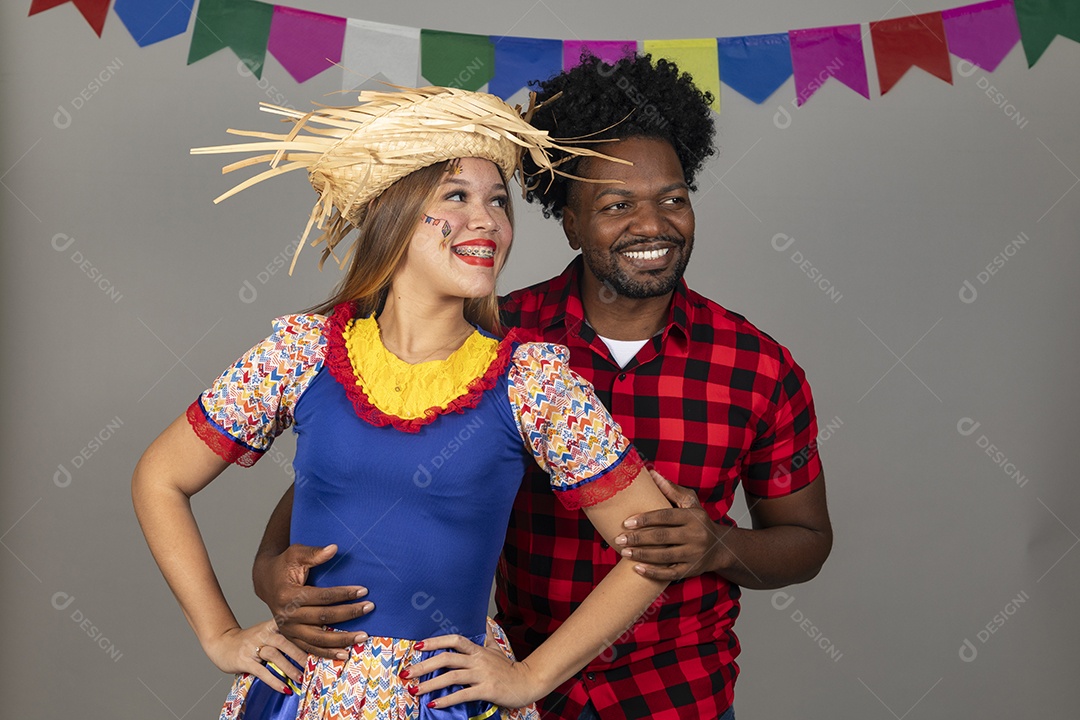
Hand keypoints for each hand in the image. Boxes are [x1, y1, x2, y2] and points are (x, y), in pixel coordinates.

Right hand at [202, 619, 306, 692]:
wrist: (221, 642)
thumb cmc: (250, 640)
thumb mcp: (266, 632)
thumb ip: (283, 635)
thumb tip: (309, 646)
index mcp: (271, 625)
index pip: (291, 625)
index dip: (306, 632)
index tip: (321, 639)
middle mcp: (263, 633)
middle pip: (285, 641)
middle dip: (301, 653)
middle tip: (314, 664)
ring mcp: (252, 646)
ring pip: (274, 655)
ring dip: (289, 668)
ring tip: (302, 678)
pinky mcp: (244, 660)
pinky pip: (262, 671)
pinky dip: (274, 681)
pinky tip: (284, 688)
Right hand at [253, 543, 373, 658]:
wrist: (266, 581)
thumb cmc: (284, 566)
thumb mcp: (295, 554)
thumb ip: (314, 553)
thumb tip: (334, 548)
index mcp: (288, 595)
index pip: (321, 596)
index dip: (343, 594)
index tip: (363, 591)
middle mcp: (287, 615)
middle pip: (322, 618)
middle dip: (349, 614)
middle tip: (369, 607)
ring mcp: (288, 629)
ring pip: (317, 639)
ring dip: (341, 639)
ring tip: (363, 636)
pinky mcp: (291, 637)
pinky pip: (310, 649)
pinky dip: (327, 653)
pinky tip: (344, 654)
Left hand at [404, 635, 539, 710]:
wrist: (527, 682)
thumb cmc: (509, 668)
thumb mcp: (497, 649)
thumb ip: (486, 637)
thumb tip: (483, 621)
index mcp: (478, 650)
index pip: (453, 640)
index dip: (435, 642)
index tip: (418, 646)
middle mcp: (477, 660)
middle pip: (446, 658)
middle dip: (424, 665)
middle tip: (406, 673)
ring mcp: (481, 674)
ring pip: (451, 676)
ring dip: (430, 684)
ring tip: (414, 690)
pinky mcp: (486, 689)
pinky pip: (462, 694)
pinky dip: (447, 699)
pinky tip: (434, 703)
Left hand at [615, 470, 726, 580]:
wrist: (719, 548)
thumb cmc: (699, 521)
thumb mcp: (690, 503)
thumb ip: (671, 489)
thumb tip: (651, 473)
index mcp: (693, 517)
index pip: (665, 516)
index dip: (645, 519)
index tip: (626, 522)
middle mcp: (695, 536)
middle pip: (662, 537)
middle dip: (638, 538)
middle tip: (619, 539)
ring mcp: (694, 554)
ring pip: (664, 556)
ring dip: (642, 555)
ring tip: (624, 552)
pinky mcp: (691, 570)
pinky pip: (670, 574)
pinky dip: (653, 573)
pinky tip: (637, 569)